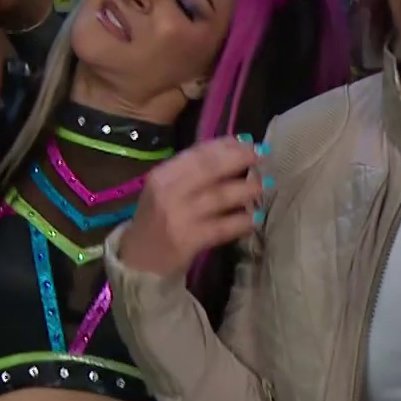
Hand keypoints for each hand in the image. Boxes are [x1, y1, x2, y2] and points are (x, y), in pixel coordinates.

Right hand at [119, 135, 266, 276]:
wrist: (138, 259)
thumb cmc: (157, 218)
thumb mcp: (165, 188)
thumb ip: (192, 170)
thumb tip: (233, 147)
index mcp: (162, 175)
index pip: (197, 153)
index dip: (225, 145)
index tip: (246, 141)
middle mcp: (169, 192)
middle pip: (210, 169)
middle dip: (238, 159)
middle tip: (260, 156)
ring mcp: (180, 217)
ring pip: (219, 197)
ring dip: (245, 189)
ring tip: (262, 185)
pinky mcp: (189, 241)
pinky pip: (222, 228)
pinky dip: (241, 221)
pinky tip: (254, 218)